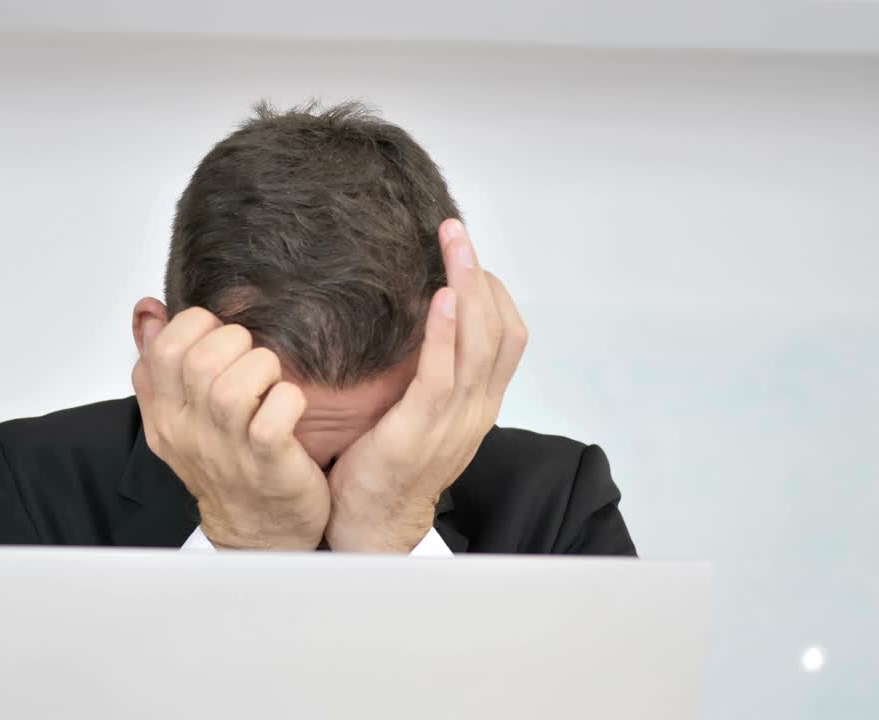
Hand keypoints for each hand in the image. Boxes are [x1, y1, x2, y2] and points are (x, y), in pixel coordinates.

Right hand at [132, 307, 329, 549]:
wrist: (256, 532)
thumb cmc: (225, 466)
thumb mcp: (179, 415)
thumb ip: (159, 363)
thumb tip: (148, 310)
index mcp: (167, 414)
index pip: (164, 348)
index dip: (197, 326)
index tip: (218, 338)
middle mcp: (191, 431)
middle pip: (199, 361)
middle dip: (236, 342)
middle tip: (251, 359)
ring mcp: (228, 450)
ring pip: (233, 387)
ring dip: (262, 369)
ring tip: (270, 382)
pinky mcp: (268, 465)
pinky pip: (271, 421)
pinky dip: (287, 401)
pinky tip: (289, 406)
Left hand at [324, 219, 527, 551]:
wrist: (371, 526)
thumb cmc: (384, 467)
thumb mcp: (418, 413)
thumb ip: (428, 374)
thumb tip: (416, 325)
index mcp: (477, 404)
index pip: (507, 338)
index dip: (494, 292)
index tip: (469, 257)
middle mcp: (475, 409)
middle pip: (499, 330)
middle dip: (480, 273)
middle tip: (457, 230)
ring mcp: (453, 421)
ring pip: (479, 345)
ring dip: (467, 286)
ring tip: (453, 244)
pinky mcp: (420, 432)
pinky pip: (442, 376)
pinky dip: (447, 335)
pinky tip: (441, 299)